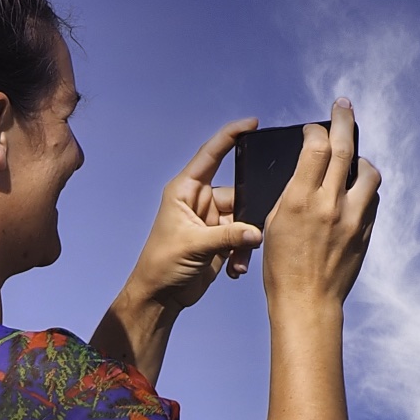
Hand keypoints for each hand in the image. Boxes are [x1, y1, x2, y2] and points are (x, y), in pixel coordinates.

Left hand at [125, 117, 264, 311]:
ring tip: (237, 260)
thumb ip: (229, 235)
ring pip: (244, 219)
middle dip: (248, 215)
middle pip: (238, 193)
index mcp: (186, 190)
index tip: (252, 123)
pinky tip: (234, 269)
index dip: (231, 136)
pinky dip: (242, 253)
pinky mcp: (220, 239)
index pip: (211, 155)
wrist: (161, 296)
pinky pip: (242, 237)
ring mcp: (211, 220)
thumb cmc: (162, 264)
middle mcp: (200, 200)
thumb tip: (258, 232)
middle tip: (252, 233)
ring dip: (244, 241)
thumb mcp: (195, 245)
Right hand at [262, 98, 380, 311]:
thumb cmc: (281, 266)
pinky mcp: (366, 232)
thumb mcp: (275, 222)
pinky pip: (370, 199)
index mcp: (301, 200)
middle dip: (345, 121)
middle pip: (345, 148)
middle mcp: (331, 204)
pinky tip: (354, 191)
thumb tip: (307, 170)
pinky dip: (363, 188)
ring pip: (368, 172)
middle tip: (344, 105)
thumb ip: (294, 192)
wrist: (307, 302)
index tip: (312, 130)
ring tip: (353, 158)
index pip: (316, 148)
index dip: (315, 131)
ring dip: (361, 159)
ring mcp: (353, 218)